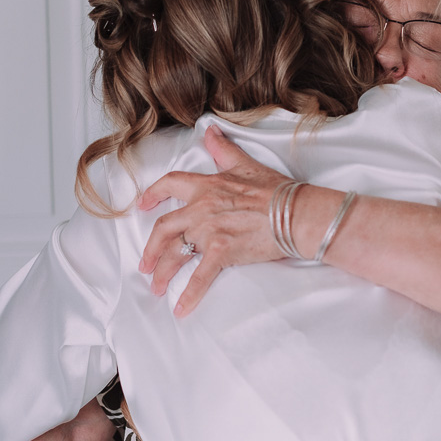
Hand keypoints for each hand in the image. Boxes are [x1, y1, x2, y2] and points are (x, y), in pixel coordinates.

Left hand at [138, 125, 291, 315]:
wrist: (297, 213)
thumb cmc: (278, 191)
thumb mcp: (247, 164)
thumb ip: (224, 150)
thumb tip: (211, 131)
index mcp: (207, 186)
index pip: (170, 185)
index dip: (153, 195)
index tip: (142, 206)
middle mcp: (202, 207)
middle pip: (164, 228)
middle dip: (151, 248)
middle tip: (145, 264)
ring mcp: (210, 230)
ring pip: (176, 253)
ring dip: (163, 273)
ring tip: (157, 287)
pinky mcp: (222, 251)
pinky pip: (200, 277)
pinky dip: (189, 295)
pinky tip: (181, 309)